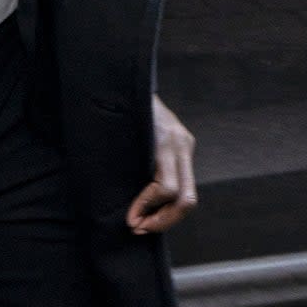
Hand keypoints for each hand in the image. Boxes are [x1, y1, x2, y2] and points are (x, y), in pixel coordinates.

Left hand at [125, 95, 197, 234]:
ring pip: (188, 195)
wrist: (129, 79)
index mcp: (165, 140)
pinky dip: (166, 200)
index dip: (147, 207)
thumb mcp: (119, 132)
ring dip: (166, 215)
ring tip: (142, 222)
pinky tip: (149, 206)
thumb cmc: (118, 106)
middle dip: (163, 220)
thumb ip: (125, 162)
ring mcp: (185, 145)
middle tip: (138, 228)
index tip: (130, 219)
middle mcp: (181, 143)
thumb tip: (119, 201)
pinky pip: (182, 182)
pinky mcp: (183, 147)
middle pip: (186, 199)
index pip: (165, 188)